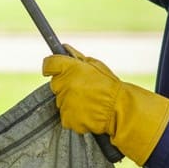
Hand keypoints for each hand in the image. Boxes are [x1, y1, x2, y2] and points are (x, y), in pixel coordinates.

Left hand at [42, 44, 168, 165]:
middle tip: (82, 88)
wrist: (119, 110)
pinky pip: (66, 115)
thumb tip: (64, 48)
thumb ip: (77, 57)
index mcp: (70, 69)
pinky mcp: (67, 119)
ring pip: (61, 101)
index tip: (55, 69)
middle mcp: (64, 85)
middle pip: (55, 84)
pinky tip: (87, 112)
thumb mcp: (96, 65)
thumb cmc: (110, 86)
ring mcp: (64, 103)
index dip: (52, 66)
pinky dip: (74, 115)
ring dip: (70, 101)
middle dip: (65, 85)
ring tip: (88, 101)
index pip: (49, 64)